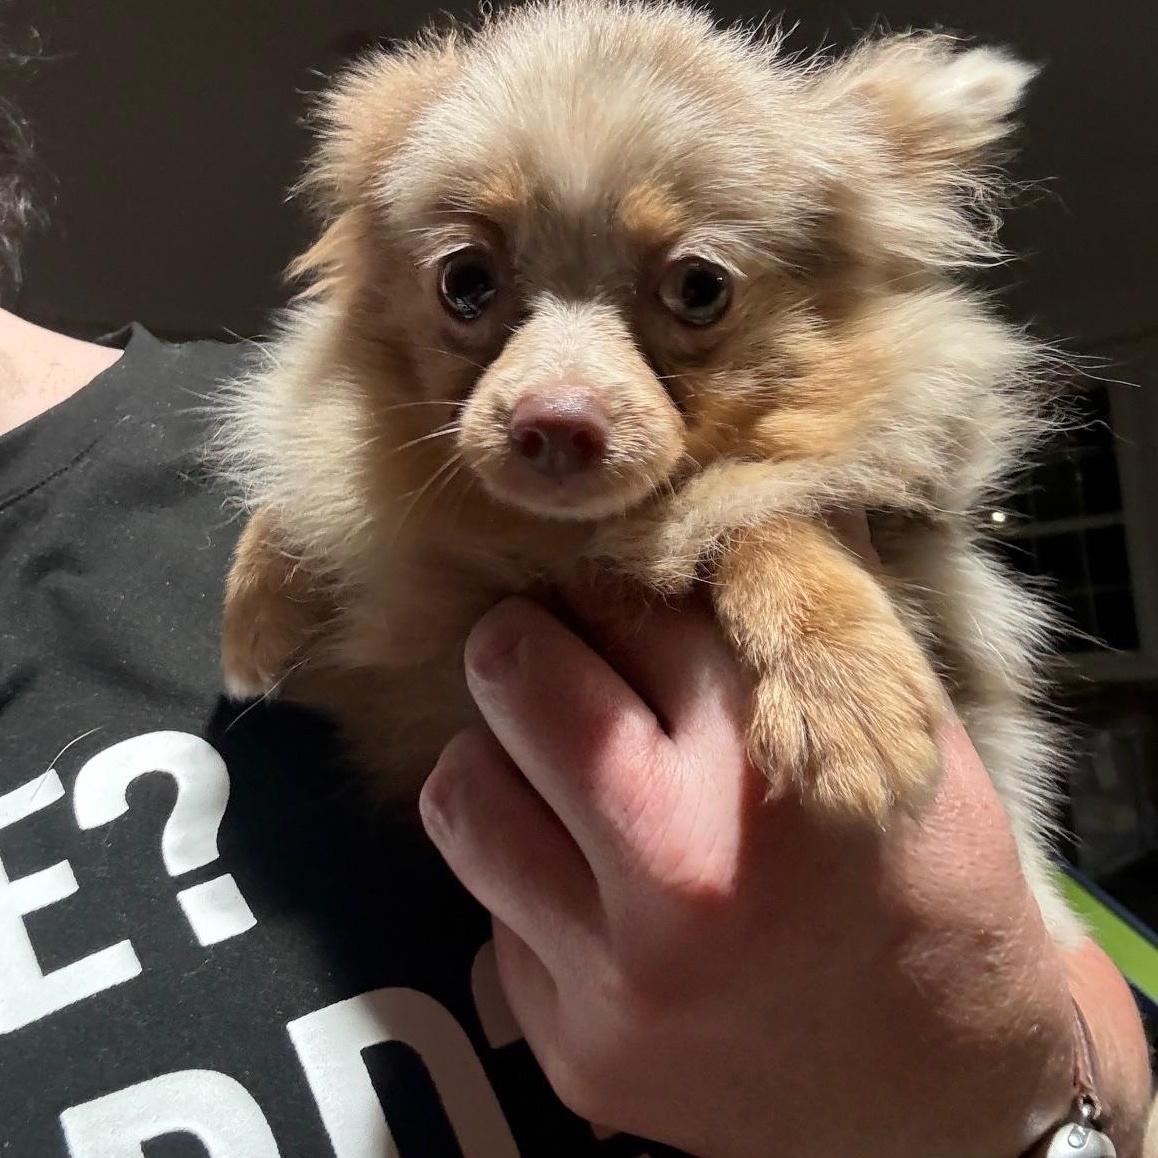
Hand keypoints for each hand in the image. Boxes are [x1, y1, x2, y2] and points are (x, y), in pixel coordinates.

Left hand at [420, 580, 1143, 1156]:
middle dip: (530, 641)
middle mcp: (676, 870)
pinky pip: (489, 907)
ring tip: (561, 769)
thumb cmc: (932, 891)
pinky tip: (596, 885)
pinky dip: (529, 873)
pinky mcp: (572, 1049)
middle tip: (560, 653)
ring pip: (460, 787)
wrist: (941, 1099)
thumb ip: (803, 626)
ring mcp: (610, 974)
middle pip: (513, 669)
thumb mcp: (906, 735)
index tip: (626, 596)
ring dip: (501, 757)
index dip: (626, 583)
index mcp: (772, 767)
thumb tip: (723, 511)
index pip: (635, 603)